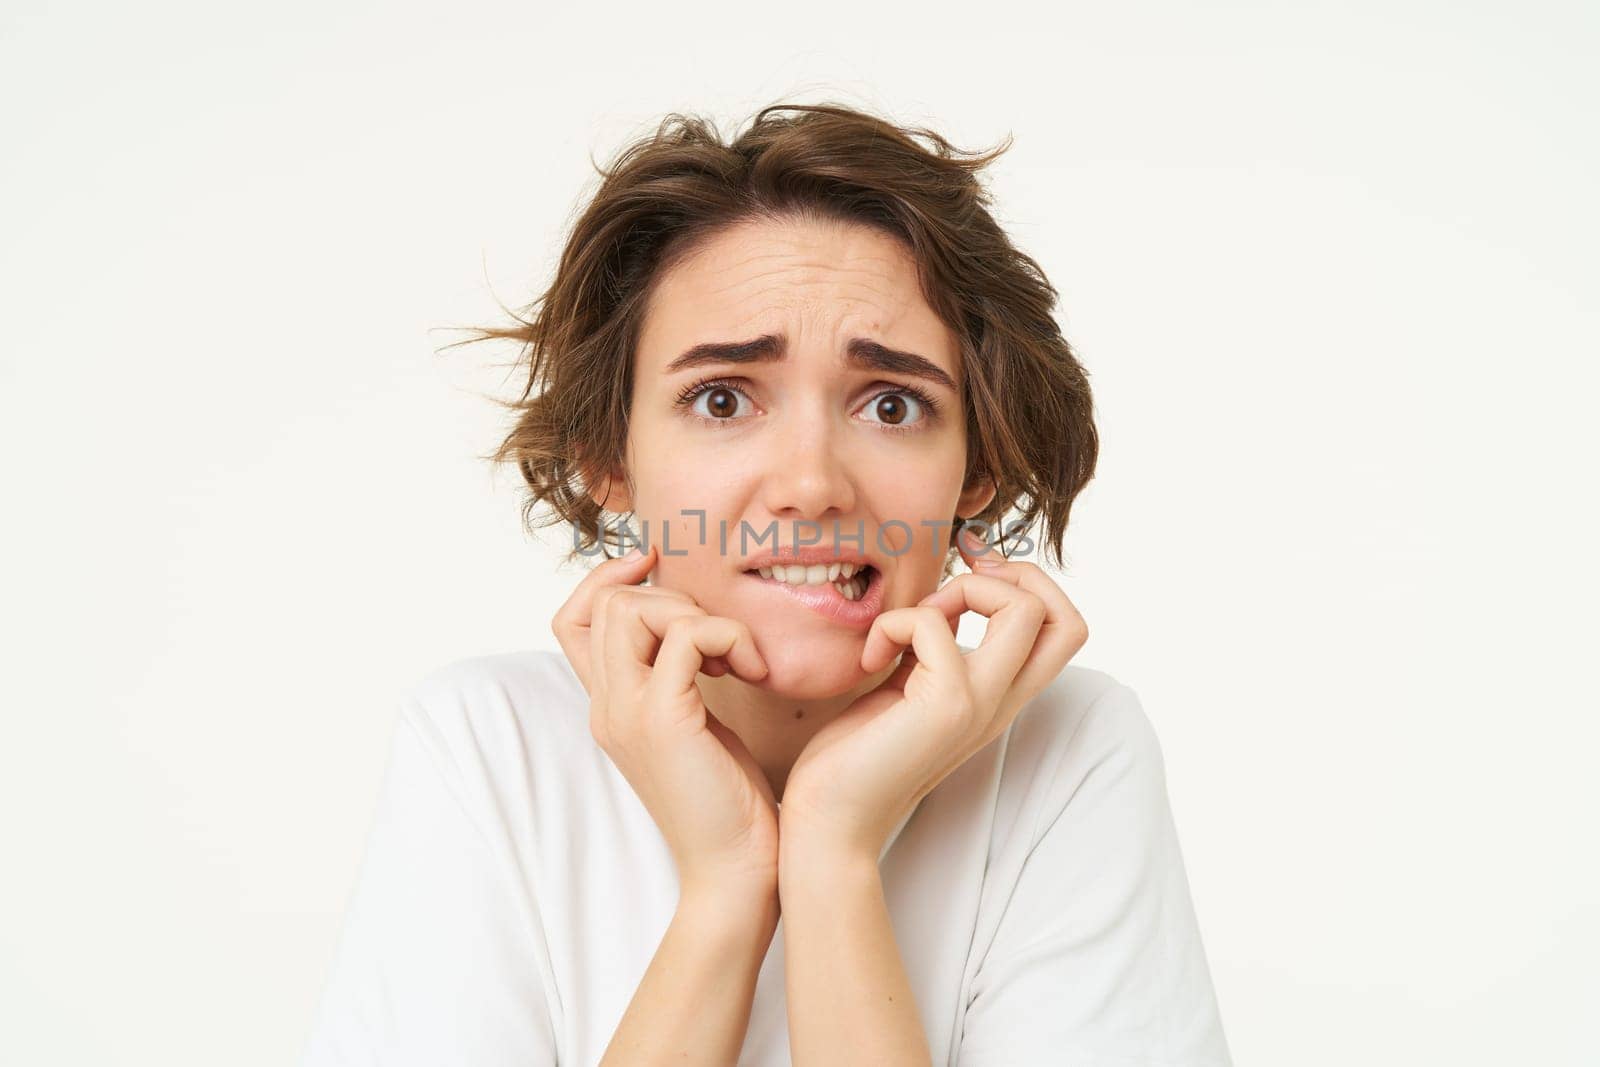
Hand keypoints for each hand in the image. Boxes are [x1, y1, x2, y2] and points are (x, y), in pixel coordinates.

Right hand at [552, 543, 779, 899]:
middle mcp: (607, 706)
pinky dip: (728, 637)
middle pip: (608, 602)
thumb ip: (678, 678)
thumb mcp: (693, 725)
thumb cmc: (728, 802)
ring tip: (734, 658)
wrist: (736, 873)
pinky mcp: (664, 720)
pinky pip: (686, 635)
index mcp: (609, 706)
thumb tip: (696, 625)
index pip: (574, 618)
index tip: (663, 576)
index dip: (611, 579)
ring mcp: (628, 713)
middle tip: (718, 640)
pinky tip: (751, 672)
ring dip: (697, 613)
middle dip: (671, 596)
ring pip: (635, 608)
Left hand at [778, 531, 1089, 859]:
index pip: (1064, 630)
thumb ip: (936, 647)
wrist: (830, 819)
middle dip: (1017, 575)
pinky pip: (933, 623)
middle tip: (956, 587)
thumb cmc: (858, 753)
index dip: (1028, 586)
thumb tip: (944, 600)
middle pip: (1068, 619)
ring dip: (963, 589)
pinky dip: (895, 621)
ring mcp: (980, 704)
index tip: (968, 578)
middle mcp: (1002, 702)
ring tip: (914, 620)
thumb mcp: (911, 685)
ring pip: (1026, 611)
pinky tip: (872, 658)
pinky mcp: (945, 705)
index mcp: (999, 697)